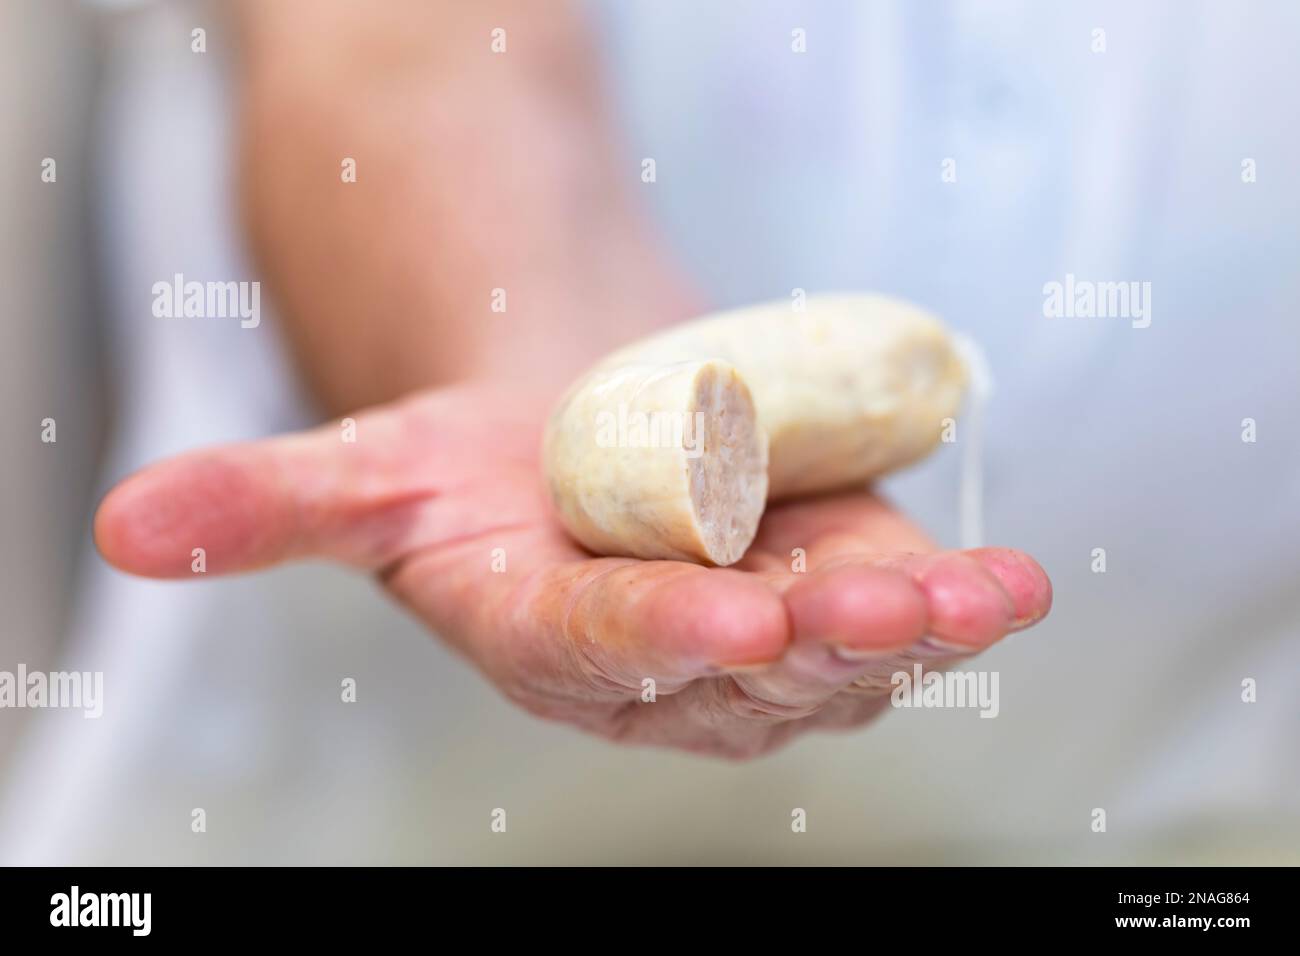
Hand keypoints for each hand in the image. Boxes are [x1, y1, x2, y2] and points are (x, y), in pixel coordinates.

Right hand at [94, 382, 1051, 758]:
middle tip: (864, 603)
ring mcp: (755, 640)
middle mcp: (656, 665)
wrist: (571, 443)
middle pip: (737, 671)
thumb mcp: (366, 472)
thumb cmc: (473, 468)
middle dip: (806, 644)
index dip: (656, 635)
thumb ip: (266, 507)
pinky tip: (1007, 584)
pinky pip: (892, 617)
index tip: (725, 614)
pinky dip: (955, 605)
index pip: (597, 651)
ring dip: (903, 633)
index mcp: (543, 639)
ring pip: (832, 661)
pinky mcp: (823, 596)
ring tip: (967, 596)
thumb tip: (127, 530)